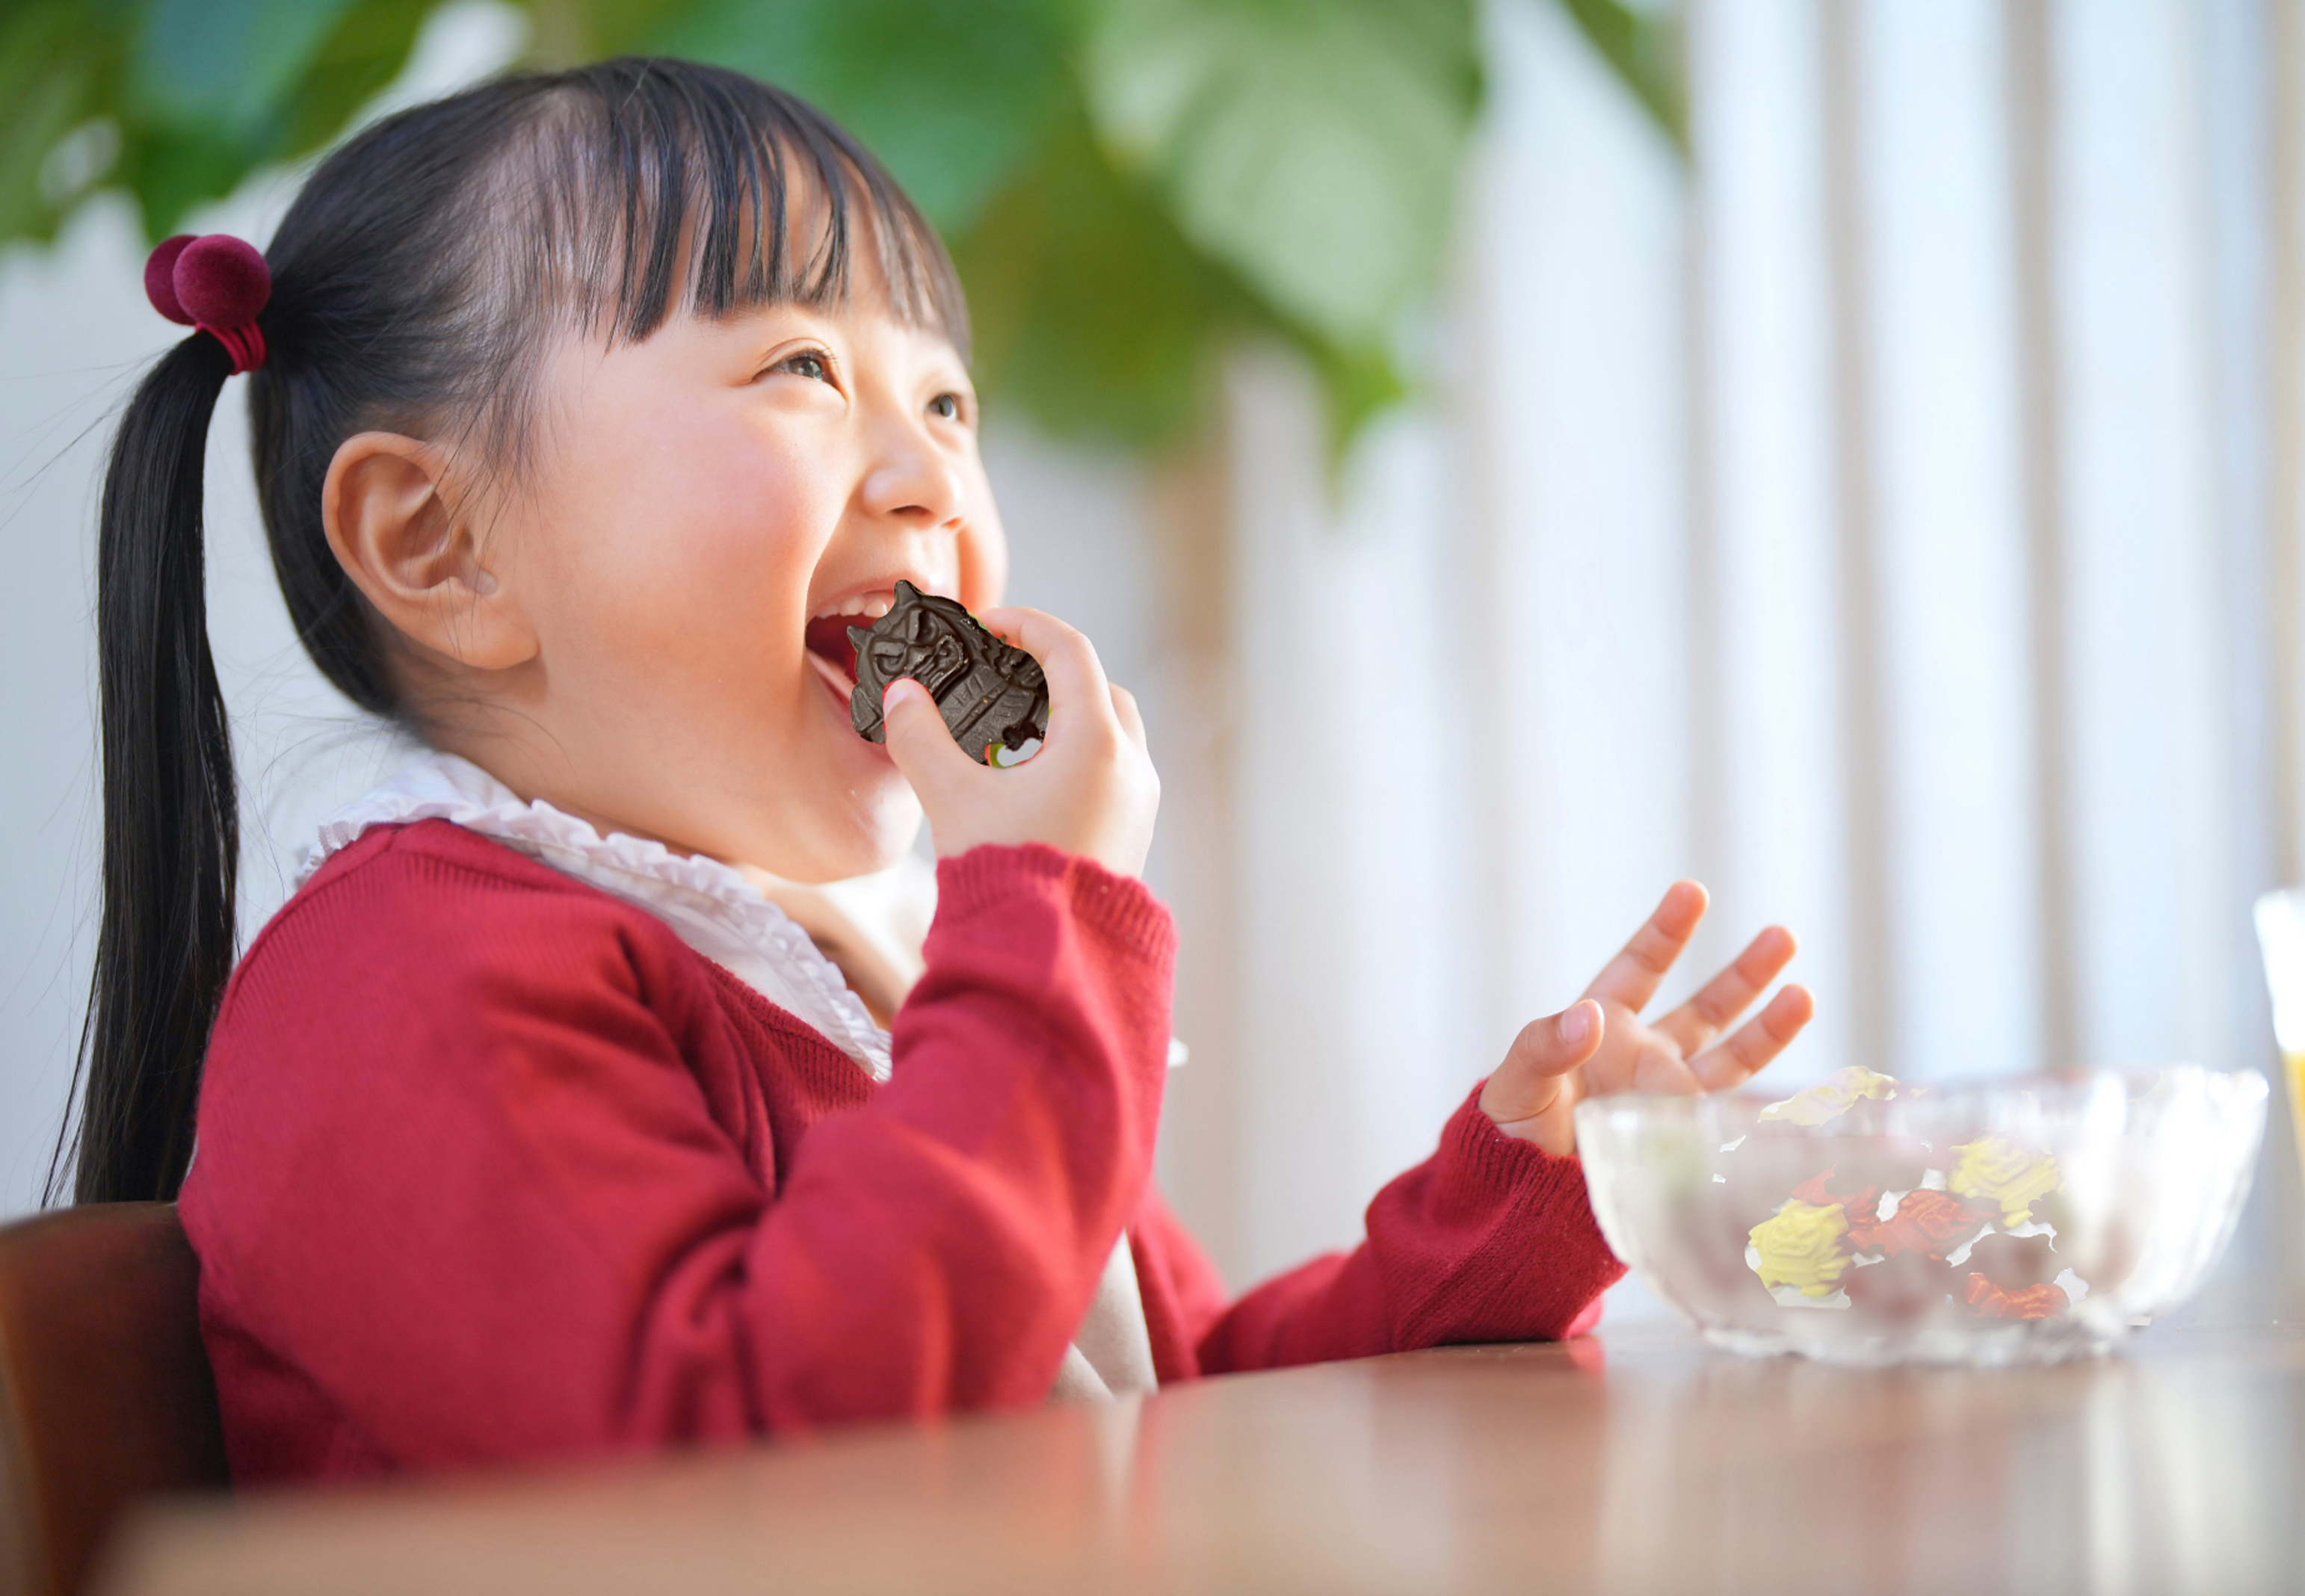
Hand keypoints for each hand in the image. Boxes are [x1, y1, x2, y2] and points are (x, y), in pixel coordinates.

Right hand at [879, 606, 1159, 877]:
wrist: (1045, 958)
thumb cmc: (1005, 876)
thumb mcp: (952, 798)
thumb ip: (920, 737)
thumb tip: (901, 695)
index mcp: (1096, 743)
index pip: (1069, 650)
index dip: (1025, 625)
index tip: (987, 625)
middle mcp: (1131, 767)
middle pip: (1098, 687)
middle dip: (1051, 671)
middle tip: (1001, 674)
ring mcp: (1140, 802)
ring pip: (1112, 731)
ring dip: (1067, 716)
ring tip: (1011, 728)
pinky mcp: (1134, 833)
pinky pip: (1114, 771)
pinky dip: (1078, 755)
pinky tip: (1030, 777)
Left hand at [1479, 881, 1814, 1156]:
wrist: (1514, 1200)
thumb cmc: (1508, 1133)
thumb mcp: (1516, 1084)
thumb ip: (1545, 1047)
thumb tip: (1589, 1016)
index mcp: (1603, 1028)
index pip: (1641, 967)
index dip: (1667, 931)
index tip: (1692, 892)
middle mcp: (1644, 1059)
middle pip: (1704, 1009)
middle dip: (1744, 974)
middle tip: (1784, 936)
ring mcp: (1668, 1102)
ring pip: (1730, 1059)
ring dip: (1767, 1029)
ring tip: (1803, 994)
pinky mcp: (1682, 1148)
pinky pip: (1730, 1122)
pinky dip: (1762, 1108)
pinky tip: (1799, 1092)